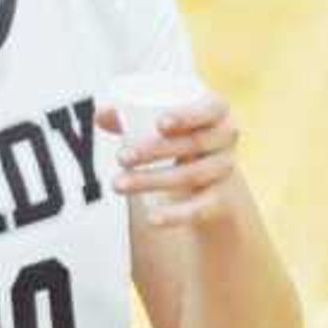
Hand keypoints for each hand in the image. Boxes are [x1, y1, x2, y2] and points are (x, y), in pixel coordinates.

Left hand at [106, 92, 244, 232]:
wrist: (212, 180)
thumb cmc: (181, 140)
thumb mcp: (164, 127)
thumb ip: (133, 117)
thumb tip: (100, 113)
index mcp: (216, 112)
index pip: (211, 108)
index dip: (187, 115)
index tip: (159, 124)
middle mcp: (226, 139)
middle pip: (194, 143)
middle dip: (154, 150)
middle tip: (121, 157)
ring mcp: (225, 170)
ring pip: (190, 176)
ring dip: (151, 180)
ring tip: (119, 184)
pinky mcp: (220, 200)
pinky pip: (199, 209)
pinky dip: (175, 214)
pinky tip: (152, 219)